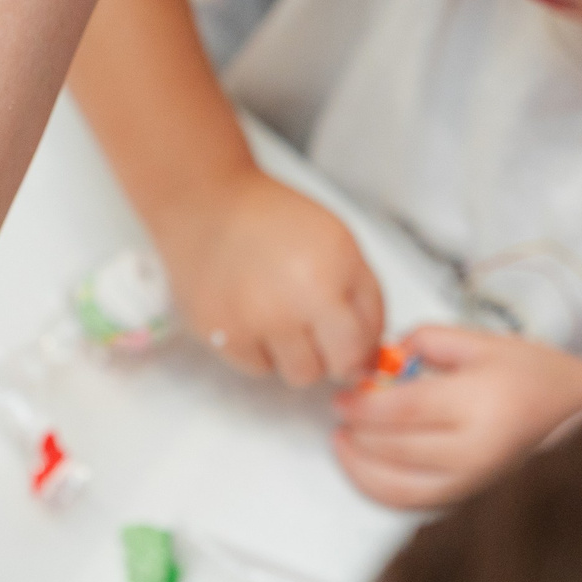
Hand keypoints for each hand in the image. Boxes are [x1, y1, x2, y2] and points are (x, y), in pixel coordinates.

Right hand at [157, 168, 384, 386]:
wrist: (211, 207)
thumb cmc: (279, 222)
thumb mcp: (342, 246)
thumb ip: (366, 301)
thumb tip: (370, 355)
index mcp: (326, 281)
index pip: (355, 350)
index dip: (357, 352)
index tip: (350, 344)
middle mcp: (287, 308)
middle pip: (323, 371)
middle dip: (326, 355)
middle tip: (315, 328)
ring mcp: (250, 324)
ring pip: (290, 375)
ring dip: (294, 356)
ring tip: (283, 319)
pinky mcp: (218, 334)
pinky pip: (256, 367)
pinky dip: (260, 349)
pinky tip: (253, 315)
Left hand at [332, 325, 581, 509]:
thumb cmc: (539, 378)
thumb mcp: (487, 343)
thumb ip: (428, 341)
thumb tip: (381, 361)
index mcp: (481, 404)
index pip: (401, 411)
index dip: (362, 405)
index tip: (343, 395)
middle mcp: (476, 452)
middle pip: (393, 448)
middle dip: (356, 431)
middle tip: (341, 412)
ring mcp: (473, 485)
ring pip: (396, 486)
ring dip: (358, 465)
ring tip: (344, 441)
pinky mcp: (470, 503)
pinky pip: (412, 504)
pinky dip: (380, 488)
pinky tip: (367, 467)